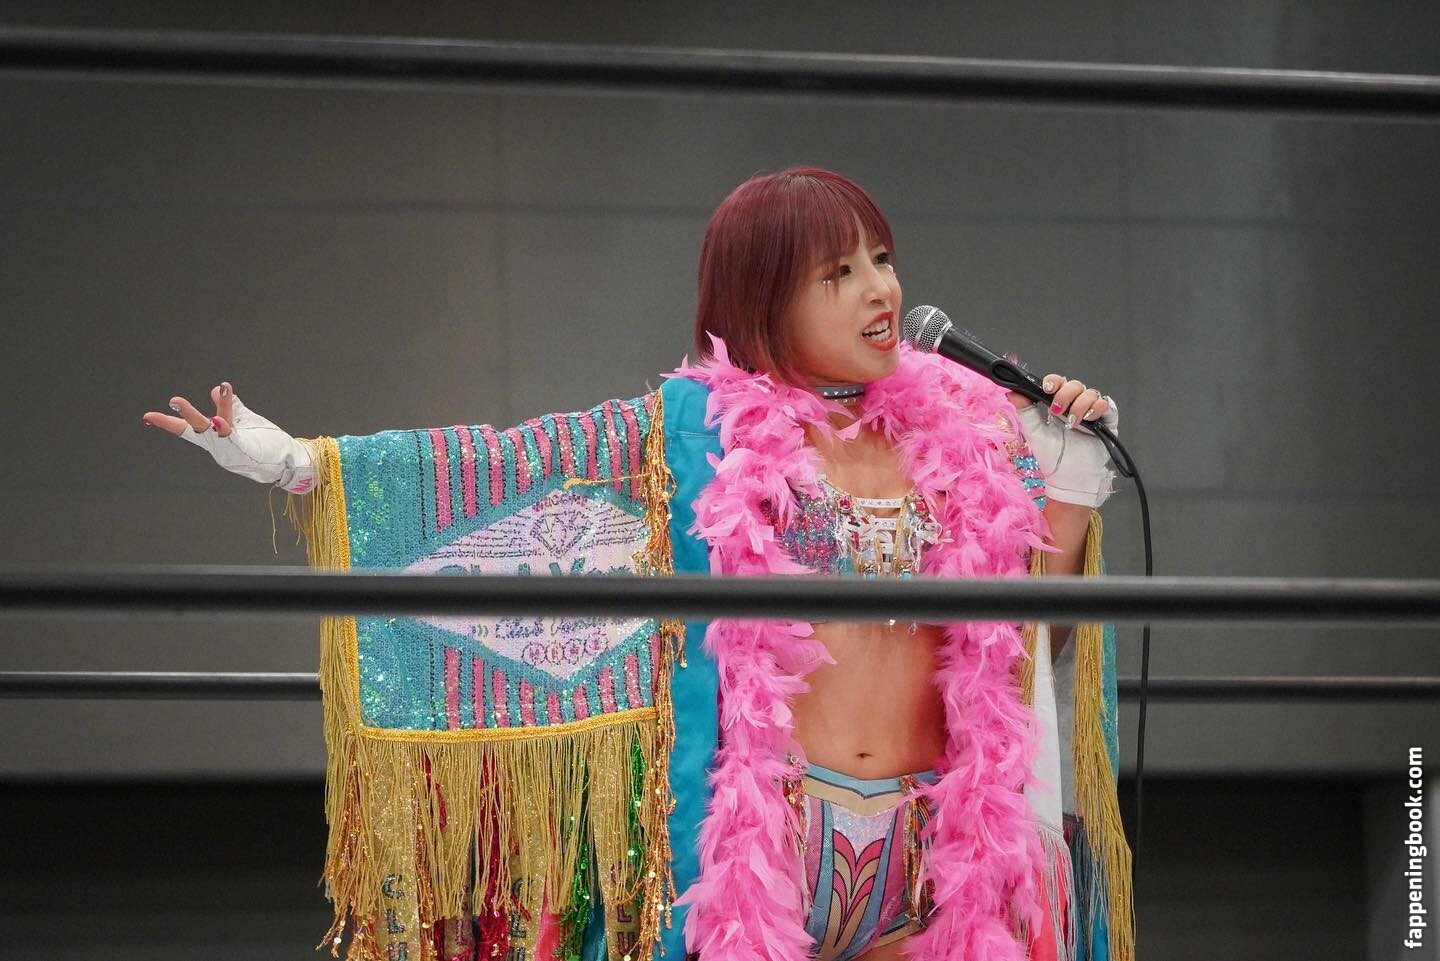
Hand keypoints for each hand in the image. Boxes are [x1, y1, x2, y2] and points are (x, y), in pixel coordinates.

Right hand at [142, 382, 315, 493]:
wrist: (290, 461)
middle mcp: (219, 446)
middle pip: (197, 430)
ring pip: (217, 430)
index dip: (168, 422)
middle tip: (173, 400)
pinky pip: (234, 437)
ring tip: (215, 392)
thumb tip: (215, 388)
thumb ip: (230, 406)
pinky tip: (221, 419)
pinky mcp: (246, 451)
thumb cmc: (267, 443)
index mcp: (216, 438)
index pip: (188, 430)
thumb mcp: (245, 420)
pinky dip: (226, 426)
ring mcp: (232, 450)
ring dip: (215, 411)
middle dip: (186, 416)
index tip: (146, 417)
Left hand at [1009, 374, 1118, 507]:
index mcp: (1058, 405)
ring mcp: (1091, 413)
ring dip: (1080, 405)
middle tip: (1057, 411)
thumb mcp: (1035, 432)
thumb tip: (1012, 392)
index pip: (1058, 383)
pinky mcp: (1106, 422)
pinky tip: (1089, 419)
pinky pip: (1108, 405)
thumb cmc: (1051, 456)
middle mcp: (1075, 405)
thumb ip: (1026, 411)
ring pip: (1091, 393)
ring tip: (1073, 423)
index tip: (1047, 389)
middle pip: (1075, 385)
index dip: (1054, 381)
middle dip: (1065, 395)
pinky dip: (1098, 408)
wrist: (1068, 477)